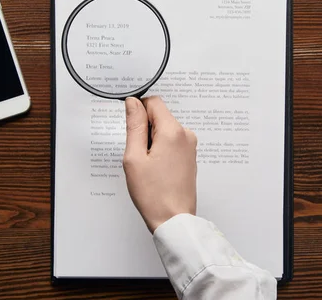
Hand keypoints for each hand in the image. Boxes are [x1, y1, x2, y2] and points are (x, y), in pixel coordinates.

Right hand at [123, 96, 197, 232]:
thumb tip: (133, 103)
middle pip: (159, 116)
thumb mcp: (134, 157)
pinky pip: (171, 142)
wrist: (174, 219)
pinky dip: (161, 150)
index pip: (153, 102)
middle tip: (139, 155)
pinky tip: (156, 170)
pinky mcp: (190, 156)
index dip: (138, 111)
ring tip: (149, 165)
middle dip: (145, 130)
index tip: (132, 128)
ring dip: (152, 142)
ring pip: (165, 130)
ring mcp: (190, 146)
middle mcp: (186, 135)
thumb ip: (134, 125)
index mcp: (172, 131)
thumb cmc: (153, 194)